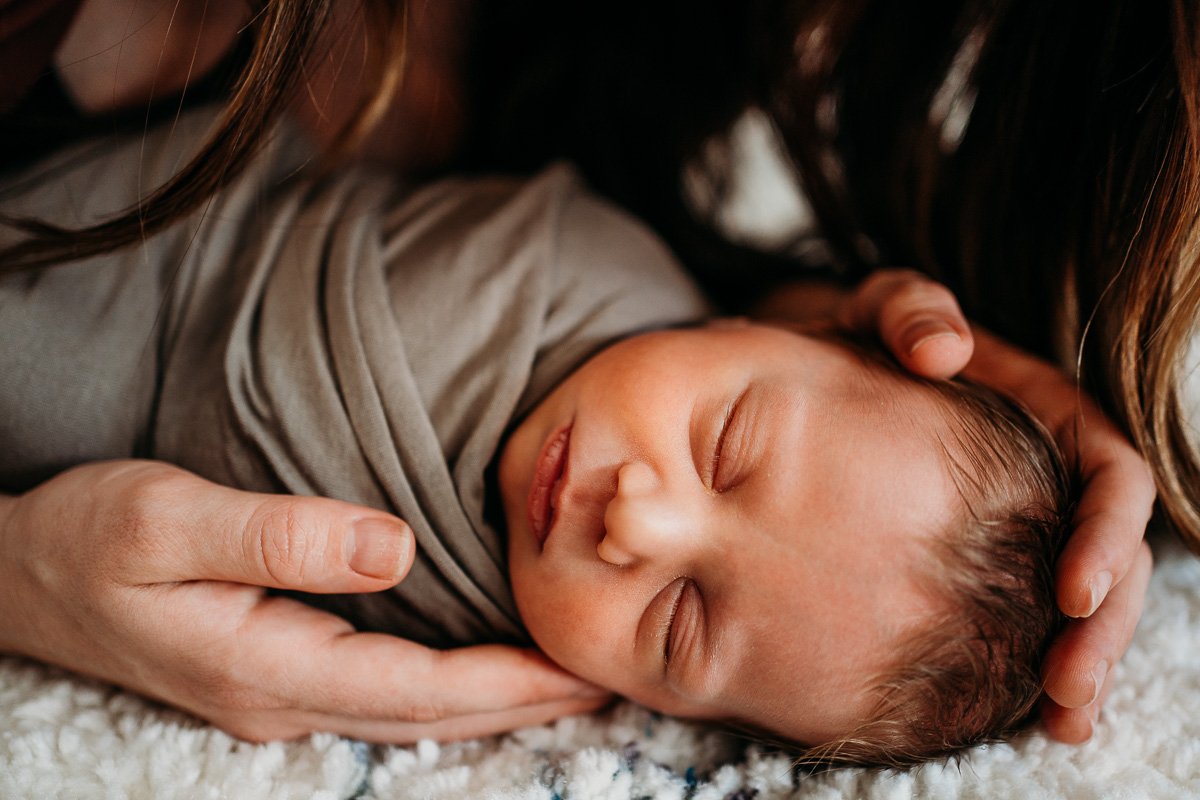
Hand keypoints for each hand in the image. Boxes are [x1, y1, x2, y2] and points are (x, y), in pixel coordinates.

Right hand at [0, 460, 608, 741]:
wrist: (18, 574)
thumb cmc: (86, 537)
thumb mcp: (165, 521)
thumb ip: (278, 536)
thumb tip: (392, 545)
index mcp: (266, 665)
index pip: (415, 689)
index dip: (505, 684)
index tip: (580, 670)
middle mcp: (282, 695)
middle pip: (428, 714)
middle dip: (521, 704)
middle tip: (605, 680)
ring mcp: (278, 692)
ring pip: (412, 711)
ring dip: (493, 701)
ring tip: (565, 681)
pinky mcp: (276, 671)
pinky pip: (385, 691)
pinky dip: (448, 684)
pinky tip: (480, 665)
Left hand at [833, 269, 1154, 741]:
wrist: (783, 366)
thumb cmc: (836, 335)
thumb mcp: (867, 308)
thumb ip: (906, 308)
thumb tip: (947, 349)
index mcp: (1041, 412)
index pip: (1112, 475)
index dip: (1107, 535)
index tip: (1071, 594)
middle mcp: (1038, 472)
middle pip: (1107, 555)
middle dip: (1102, 627)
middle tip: (1066, 690)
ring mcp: (1008, 521)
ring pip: (1072, 600)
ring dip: (1077, 663)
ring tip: (1059, 725)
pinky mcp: (968, 559)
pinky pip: (1012, 615)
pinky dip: (1020, 668)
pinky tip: (1016, 720)